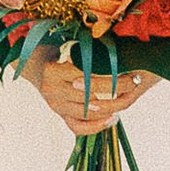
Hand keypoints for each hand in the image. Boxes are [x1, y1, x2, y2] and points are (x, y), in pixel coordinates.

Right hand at [21, 48, 160, 133]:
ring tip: (127, 99)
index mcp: (53, 71)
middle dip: (116, 90)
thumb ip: (85, 48)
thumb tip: (113, 43)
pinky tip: (113, 119)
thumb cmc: (56, 50)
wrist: (35, 65)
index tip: (128, 70)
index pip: (86, 76)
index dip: (109, 75)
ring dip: (110, 108)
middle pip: (89, 95)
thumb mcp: (67, 45)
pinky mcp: (59, 115)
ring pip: (86, 113)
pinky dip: (96, 126)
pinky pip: (78, 127)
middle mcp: (52, 91)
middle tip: (134, 82)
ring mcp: (55, 106)